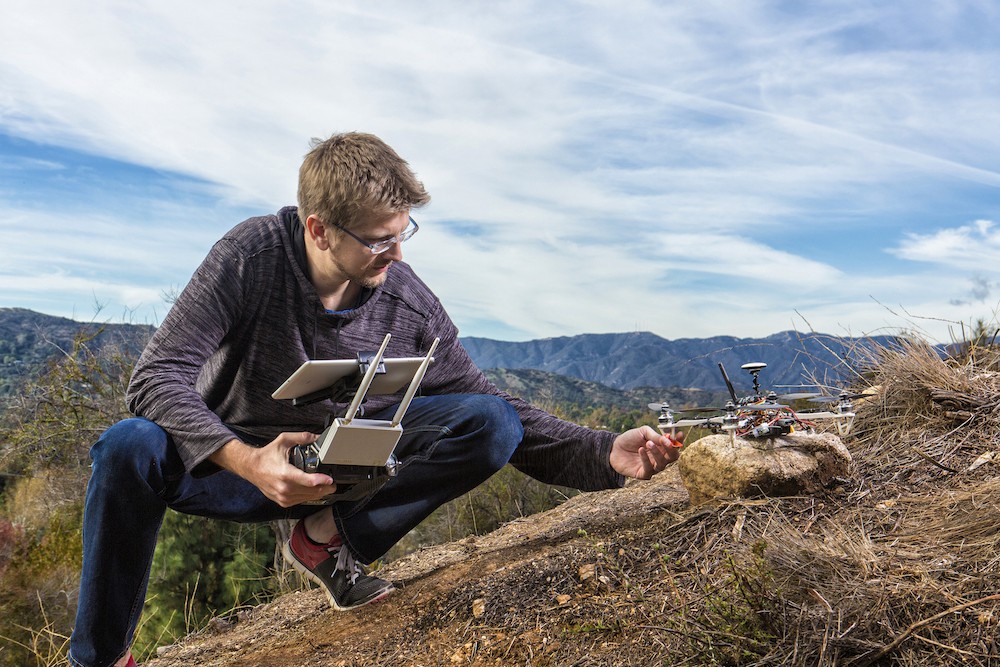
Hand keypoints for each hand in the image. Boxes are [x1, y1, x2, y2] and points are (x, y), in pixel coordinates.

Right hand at [210, 432, 335, 506]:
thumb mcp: (283, 441)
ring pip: (308, 498)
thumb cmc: (266, 456)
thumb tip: (317, 437)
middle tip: (333, 482)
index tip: (330, 479)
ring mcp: (283, 497)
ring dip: (319, 493)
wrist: (251, 468)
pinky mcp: (282, 502)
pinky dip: (309, 496)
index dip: (322, 480)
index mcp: (285, 474)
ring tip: (326, 486)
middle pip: (312, 491)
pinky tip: (313, 490)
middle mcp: (284, 488)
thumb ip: (301, 437)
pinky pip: (301, 501)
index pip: (308, 481)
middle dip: (326, 487)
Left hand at [609, 425, 683, 479]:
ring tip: (648, 443)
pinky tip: (641, 450)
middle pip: (673, 458)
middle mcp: (659, 458)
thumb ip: (655, 435)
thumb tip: (668, 438)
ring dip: (657, 453)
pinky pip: (649, 469)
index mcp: (661, 447)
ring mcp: (652, 467)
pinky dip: (646, 459)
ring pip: (662, 464)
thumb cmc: (629, 439)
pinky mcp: (643, 474)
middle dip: (671, 450)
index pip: (674, 446)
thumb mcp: (643, 432)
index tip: (680, 434)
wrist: (613, 447)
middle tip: (666, 442)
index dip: (678, 441)